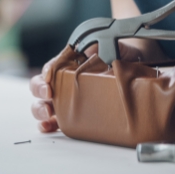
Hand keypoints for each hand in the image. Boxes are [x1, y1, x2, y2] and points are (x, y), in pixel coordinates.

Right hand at [28, 41, 158, 132]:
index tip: (49, 78)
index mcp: (68, 64)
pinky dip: (47, 125)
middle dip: (39, 90)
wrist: (134, 66)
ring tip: (48, 114)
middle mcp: (63, 82)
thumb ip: (99, 47)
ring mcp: (65, 100)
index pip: (51, 67)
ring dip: (40, 109)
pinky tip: (49, 127)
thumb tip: (95, 51)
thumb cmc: (118, 56)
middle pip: (40, 85)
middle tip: (49, 95)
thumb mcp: (109, 46)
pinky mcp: (71, 117)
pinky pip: (53, 122)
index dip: (46, 71)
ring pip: (42, 104)